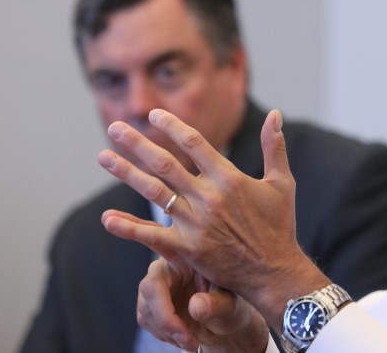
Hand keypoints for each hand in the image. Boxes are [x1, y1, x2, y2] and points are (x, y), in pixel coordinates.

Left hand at [99, 108, 329, 327]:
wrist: (275, 272)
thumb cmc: (279, 226)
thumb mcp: (282, 182)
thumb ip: (274, 147)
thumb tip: (275, 113)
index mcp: (230, 178)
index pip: (194, 143)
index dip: (172, 126)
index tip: (154, 115)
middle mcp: (210, 198)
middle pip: (166, 164)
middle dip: (137, 143)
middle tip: (115, 127)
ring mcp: (196, 224)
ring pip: (154, 192)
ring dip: (126, 173)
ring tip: (103, 157)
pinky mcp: (188, 249)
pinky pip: (152, 236)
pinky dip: (128, 227)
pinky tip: (107, 218)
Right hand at [137, 256, 268, 352]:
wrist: (226, 319)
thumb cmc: (230, 303)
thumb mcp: (230, 302)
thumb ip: (216, 303)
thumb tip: (195, 306)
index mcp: (185, 257)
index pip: (166, 260)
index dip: (152, 251)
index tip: (163, 281)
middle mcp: (166, 269)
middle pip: (150, 290)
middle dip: (166, 320)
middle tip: (188, 340)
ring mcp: (156, 287)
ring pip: (146, 310)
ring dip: (167, 332)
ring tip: (191, 342)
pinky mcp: (151, 304)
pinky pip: (147, 321)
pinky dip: (164, 335)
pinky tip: (183, 337)